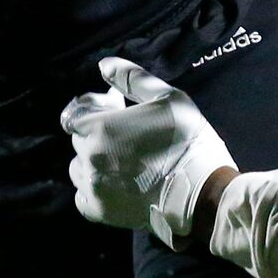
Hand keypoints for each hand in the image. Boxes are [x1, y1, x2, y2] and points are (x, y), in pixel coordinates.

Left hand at [61, 57, 237, 246]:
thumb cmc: (188, 142)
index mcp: (99, 126)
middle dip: (98, 133)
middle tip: (128, 135)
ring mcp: (91, 186)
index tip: (117, 109)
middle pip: (80, 139)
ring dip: (95, 161)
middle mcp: (88, 156)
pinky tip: (117, 184)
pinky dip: (95, 188)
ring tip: (124, 162)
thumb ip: (132, 78)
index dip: (96, 107)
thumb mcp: (168, 98)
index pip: (76, 112)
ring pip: (80, 168)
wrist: (201, 194)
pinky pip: (83, 196)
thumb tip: (104, 65)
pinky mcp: (99, 211)